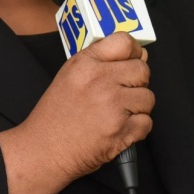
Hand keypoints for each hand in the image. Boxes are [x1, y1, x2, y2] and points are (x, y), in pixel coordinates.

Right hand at [16, 31, 153, 183]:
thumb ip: (99, 62)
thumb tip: (136, 56)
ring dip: (138, 107)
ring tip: (118, 113)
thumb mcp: (68, 76)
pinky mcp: (120, 131)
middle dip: (138, 82)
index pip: (125, 42)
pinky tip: (119, 128)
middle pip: (142, 70)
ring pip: (148, 98)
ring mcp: (112, 106)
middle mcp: (99, 81)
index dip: (134, 52)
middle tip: (124, 92)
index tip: (133, 60)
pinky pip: (146, 122)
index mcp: (85, 64)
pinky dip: (136, 129)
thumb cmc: (55, 117)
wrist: (45, 151)